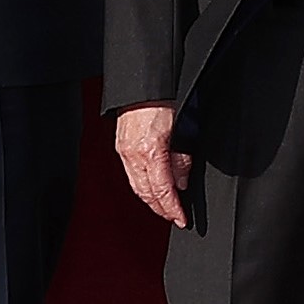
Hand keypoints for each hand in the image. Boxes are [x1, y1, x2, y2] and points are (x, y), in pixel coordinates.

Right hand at [115, 104, 193, 228]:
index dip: (172, 208)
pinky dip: (142, 186)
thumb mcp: (183, 129)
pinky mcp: (121, 147)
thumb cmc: (162, 99)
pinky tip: (150, 187)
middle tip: (174, 217)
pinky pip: (131, 174)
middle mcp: (133, 155)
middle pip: (147, 193)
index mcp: (151, 152)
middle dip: (161, 209)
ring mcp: (124, 151)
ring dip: (150, 200)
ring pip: (137, 186)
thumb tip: (181, 182)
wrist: (142, 84)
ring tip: (164, 207)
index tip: (181, 219)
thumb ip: (181, 158)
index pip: (162, 191)